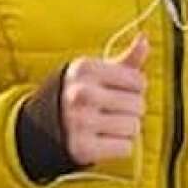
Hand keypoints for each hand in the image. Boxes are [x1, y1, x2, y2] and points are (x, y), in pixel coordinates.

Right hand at [60, 34, 147, 163]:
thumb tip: (144, 39)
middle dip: (130, 111)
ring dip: (126, 130)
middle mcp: (81, 93)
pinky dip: (119, 147)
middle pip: (138, 105)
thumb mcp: (96, 74)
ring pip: (134, 127)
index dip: (134, 89)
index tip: (117, 92)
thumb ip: (125, 60)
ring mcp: (80, 121)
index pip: (138, 81)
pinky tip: (103, 140)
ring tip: (107, 126)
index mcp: (85, 69)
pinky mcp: (83, 148)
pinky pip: (125, 148)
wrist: (42, 127)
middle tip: (111, 112)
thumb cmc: (79, 96)